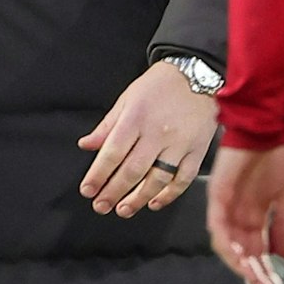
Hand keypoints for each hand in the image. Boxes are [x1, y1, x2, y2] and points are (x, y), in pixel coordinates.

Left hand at [77, 61, 218, 218]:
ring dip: (138, 199)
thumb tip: (86, 145)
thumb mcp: (127, 99)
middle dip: (113, 192)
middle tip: (101, 206)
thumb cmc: (158, 85)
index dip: (97, 175)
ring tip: (123, 209)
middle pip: (132, 171)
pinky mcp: (197, 150)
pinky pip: (183, 179)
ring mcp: (179, 144)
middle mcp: (157, 133)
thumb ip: (107, 125)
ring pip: (157, 180)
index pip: (112, 153)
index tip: (88, 190)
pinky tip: (155, 203)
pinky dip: (169, 195)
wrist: (196, 73)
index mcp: (135, 118)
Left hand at [206, 142, 283, 283]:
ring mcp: (226, 205)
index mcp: (256, 215)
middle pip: (244, 252)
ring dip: (241, 263)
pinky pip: (218, 225)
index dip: (268, 270)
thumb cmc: (279, 155)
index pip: (259, 250)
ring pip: (228, 243)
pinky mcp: (217, 194)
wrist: (269, 126)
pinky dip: (227, 243)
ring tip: (257, 280)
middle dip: (257, 274)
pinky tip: (239, 258)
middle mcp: (239, 214)